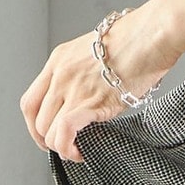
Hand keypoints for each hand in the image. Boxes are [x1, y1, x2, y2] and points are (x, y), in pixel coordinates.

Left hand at [19, 0, 178, 162]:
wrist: (153, 32)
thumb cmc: (139, 37)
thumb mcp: (98, 50)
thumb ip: (86, 72)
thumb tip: (93, 96)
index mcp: (60, 58)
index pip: (30, 101)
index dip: (35, 124)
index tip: (47, 133)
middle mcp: (61, 73)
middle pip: (36, 119)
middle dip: (48, 139)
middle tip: (65, 145)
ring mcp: (74, 87)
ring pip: (48, 131)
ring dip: (61, 147)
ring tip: (77, 150)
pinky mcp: (91, 101)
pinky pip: (65, 132)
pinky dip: (69, 149)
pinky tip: (81, 152)